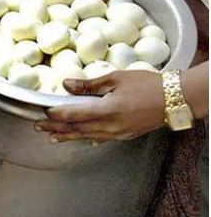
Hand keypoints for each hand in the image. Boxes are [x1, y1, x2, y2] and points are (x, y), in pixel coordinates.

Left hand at [35, 71, 165, 141]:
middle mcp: (110, 126)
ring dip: (68, 136)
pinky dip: (86, 137)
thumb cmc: (148, 85)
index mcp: (107, 110)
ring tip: (53, 136)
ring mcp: (118, 133)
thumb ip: (89, 84)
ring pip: (87, 136)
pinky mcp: (125, 135)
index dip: (57, 115)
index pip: (74, 115)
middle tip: (39, 127)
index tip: (44, 112)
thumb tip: (66, 84)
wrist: (176, 99)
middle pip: (77, 129)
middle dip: (56, 128)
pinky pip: (101, 138)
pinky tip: (79, 137)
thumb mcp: (116, 78)